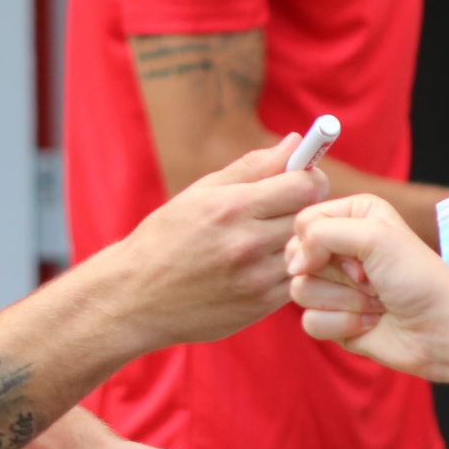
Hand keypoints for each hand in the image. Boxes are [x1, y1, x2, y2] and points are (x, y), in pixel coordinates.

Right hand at [109, 136, 329, 350]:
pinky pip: (297, 280)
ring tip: (273, 239)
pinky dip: (290, 270)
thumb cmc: (165, 237)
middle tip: (286, 209)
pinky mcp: (260, 307)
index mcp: (232, 206)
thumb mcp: (200, 193)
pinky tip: (264, 265)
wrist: (136, 298)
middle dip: (306, 208)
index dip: (310, 177)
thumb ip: (253, 167)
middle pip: (312, 216)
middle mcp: (248, 243)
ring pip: (310, 251)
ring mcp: (257, 279)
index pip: (305, 185)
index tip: (301, 179)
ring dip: (300, 242)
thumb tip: (295, 141)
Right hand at [286, 194, 448, 380]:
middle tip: (370, 279)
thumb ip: (320, 233)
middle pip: (296, 258)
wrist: (445, 329)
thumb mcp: (373, 235)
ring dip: (344, 301)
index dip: (321, 242)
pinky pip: (310, 322)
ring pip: (300, 291)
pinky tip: (370, 323)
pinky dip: (343, 324)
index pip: (302, 222)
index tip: (360, 255)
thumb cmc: (418, 277)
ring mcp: (336, 286)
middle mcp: (340, 248)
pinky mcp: (335, 319)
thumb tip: (294, 266)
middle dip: (335, 274)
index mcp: (352, 216)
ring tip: (376, 303)